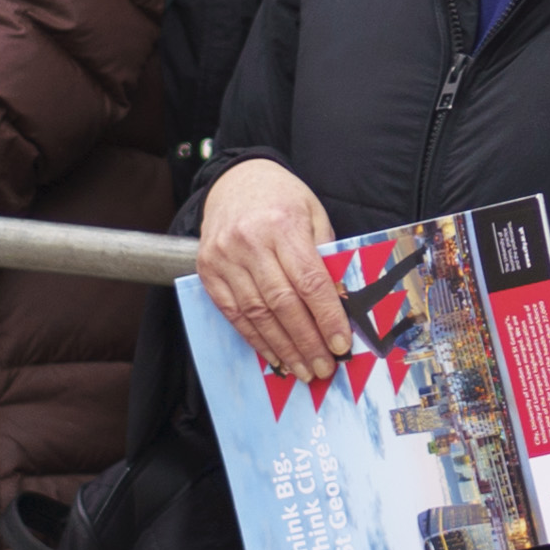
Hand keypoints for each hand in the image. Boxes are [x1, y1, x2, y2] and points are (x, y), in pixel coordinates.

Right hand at [192, 158, 349, 383]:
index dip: (326, 317)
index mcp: (282, 224)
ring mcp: (224, 258)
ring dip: (282, 348)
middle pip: (282, 303)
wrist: (233, 179)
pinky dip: (255, 338)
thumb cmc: (281, 196)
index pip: (309, 280)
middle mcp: (249, 242)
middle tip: (324, 367)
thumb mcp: (313, 212)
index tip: (341, 344)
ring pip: (256, 313)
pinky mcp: (208, 271)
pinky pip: (233, 313)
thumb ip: (325, 252)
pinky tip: (274, 356)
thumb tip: (340, 302)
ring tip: (303, 370)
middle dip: (306, 341)